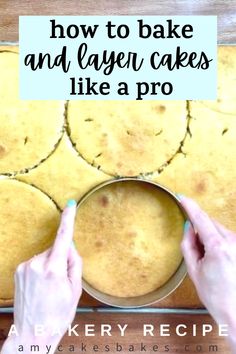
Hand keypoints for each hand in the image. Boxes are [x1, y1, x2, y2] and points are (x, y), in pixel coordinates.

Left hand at [2, 200, 81, 353]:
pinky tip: (41, 286)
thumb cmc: (57, 315)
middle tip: (63, 281)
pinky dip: (41, 269)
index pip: (63, 237)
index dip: (68, 219)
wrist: (32, 334)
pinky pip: (36, 262)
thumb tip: (71, 246)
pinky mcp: (18, 270)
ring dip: (50, 265)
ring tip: (50, 288)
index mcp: (53, 269)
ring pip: (45, 256)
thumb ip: (74, 264)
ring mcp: (25, 267)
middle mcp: (36, 264)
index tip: (70, 205)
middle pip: (55, 250)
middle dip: (62, 258)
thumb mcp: (75, 291)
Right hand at [180, 196, 235, 350]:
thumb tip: (188, 228)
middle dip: (199, 229)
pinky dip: (217, 242)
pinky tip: (217, 261)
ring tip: (208, 261)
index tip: (182, 197)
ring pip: (218, 230)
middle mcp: (232, 241)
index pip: (201, 219)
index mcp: (218, 246)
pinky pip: (226, 237)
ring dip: (209, 237)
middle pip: (210, 223)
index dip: (190, 206)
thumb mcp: (194, 270)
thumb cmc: (216, 295)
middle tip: (196, 250)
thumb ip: (188, 245)